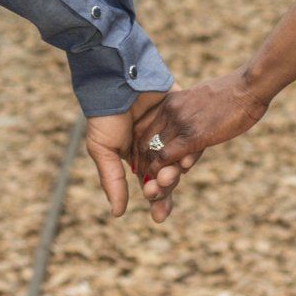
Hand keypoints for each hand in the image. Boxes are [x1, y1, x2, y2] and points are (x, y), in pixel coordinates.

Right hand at [85, 90, 184, 223]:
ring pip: (182, 157)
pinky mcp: (182, 111)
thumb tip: (119, 213)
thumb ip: (112, 180)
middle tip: (162, 189)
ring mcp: (170, 128)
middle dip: (167, 188)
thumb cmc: (105, 116)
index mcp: (136, 156)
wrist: (115, 79)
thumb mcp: (103, 150)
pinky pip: (192, 134)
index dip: (157, 199)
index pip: (150, 183)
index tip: (159, 217)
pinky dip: (192, 148)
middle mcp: (155, 144)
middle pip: (169, 174)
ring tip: (173, 175)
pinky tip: (188, 158)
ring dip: (179, 170)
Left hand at [132, 68, 268, 187]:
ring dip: (151, 171)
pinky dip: (162, 170)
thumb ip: (188, 112)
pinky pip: (168, 156)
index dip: (140, 148)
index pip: (142, 128)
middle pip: (143, 141)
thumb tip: (188, 126)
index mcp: (170, 101)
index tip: (142, 162)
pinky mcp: (194, 136)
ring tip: (151, 185)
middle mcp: (170, 110)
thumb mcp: (200, 98)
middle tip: (144, 178)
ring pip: (154, 151)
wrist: (248, 87)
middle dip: (142, 162)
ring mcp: (180, 123)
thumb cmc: (231, 93)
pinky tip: (165, 180)